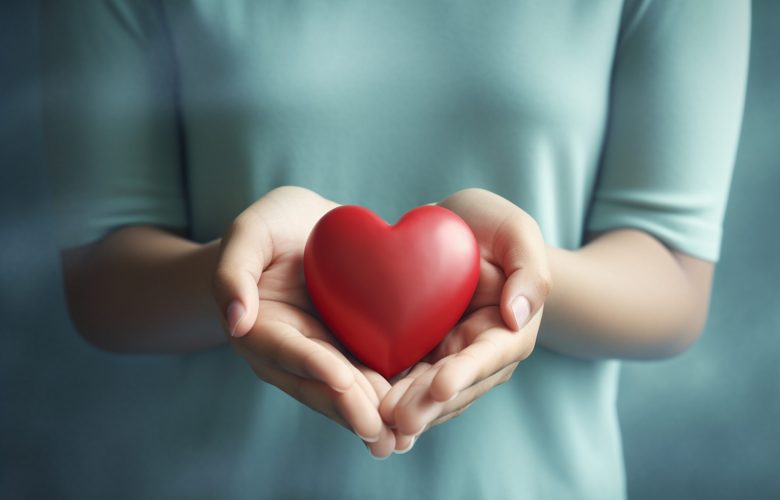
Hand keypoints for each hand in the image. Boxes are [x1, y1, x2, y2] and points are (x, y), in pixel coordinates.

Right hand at [213, 186, 395, 456]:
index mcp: (261, 329)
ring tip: (400, 437)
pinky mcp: (350, 351)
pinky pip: (370, 376)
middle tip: (377, 429)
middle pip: (320, 386)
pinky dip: (392, 397)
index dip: (315, 366)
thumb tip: (235, 321)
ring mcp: (323, 356)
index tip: (342, 380)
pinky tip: (418, 413)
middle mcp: (291, 353)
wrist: (304, 229)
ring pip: (347, 393)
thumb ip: (232, 273)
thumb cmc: (270, 228)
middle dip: (349, 409)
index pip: (288, 351)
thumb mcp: (248, 234)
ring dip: (372, 416)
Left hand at [380, 188, 550, 451]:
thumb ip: (528, 270)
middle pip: (456, 386)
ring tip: (380, 421)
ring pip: (428, 393)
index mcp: (509, 330)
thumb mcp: (516, 232)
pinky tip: (366, 411)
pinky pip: (404, 379)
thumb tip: (518, 315)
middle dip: (428, 404)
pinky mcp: (419, 354)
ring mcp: (448, 358)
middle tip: (400, 419)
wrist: (456, 228)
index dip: (466, 373)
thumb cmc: (492, 226)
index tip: (441, 385)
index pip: (489, 356)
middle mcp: (479, 353)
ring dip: (407, 409)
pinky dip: (387, 396)